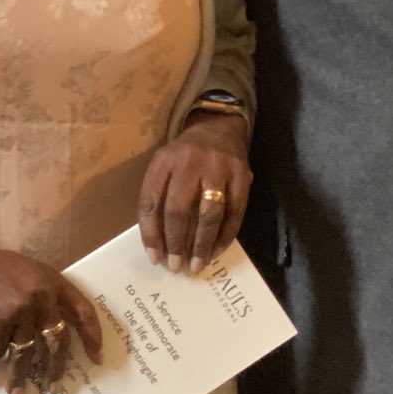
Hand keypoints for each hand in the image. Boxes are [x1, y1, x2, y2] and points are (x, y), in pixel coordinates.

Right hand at [0, 230, 102, 393]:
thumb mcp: (27, 272)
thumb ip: (44, 295)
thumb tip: (57, 330)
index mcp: (52, 282)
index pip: (83, 312)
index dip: (92, 336)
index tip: (97, 357)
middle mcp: (39, 297)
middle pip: (57, 341)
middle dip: (55, 368)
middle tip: (54, 387)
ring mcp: (17, 311)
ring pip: (26, 354)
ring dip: (20, 377)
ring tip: (17, 393)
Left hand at [138, 112, 251, 275]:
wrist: (219, 127)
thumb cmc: (186, 156)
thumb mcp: (165, 166)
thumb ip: (159, 196)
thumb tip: (159, 244)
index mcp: (163, 162)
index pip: (151, 203)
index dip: (151, 234)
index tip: (154, 258)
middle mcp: (189, 163)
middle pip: (178, 210)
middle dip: (176, 243)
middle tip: (176, 266)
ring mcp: (218, 168)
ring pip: (209, 214)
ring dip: (203, 244)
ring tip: (198, 265)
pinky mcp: (241, 175)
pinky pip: (235, 213)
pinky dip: (225, 236)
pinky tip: (216, 251)